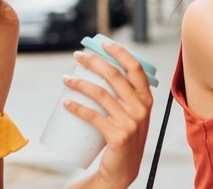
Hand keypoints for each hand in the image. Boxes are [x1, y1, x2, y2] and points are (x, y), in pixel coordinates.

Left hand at [62, 40, 153, 187]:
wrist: (123, 169)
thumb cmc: (124, 136)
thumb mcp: (134, 114)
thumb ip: (127, 96)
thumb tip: (104, 68)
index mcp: (147, 99)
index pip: (135, 68)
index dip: (119, 52)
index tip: (102, 43)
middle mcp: (141, 108)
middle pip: (114, 76)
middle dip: (93, 61)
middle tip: (77, 57)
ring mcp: (130, 122)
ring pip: (100, 94)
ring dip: (79, 83)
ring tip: (65, 79)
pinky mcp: (117, 136)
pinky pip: (93, 116)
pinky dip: (77, 107)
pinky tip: (65, 102)